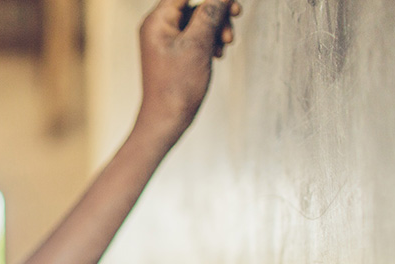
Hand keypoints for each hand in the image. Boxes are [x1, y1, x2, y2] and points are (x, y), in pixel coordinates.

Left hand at [137, 0, 241, 140]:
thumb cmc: (176, 87)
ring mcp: (165, 39)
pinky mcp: (175, 51)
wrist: (166, 120)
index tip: (230, 2)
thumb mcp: (198, 44)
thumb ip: (210, 12)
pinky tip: (218, 53)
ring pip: (199, 18)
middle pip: (195, 2)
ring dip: (217, 27)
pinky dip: (210, 40)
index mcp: (157, 20)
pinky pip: (196, 35)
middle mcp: (158, 26)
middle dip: (217, 9)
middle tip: (237, 14)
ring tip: (225, 44)